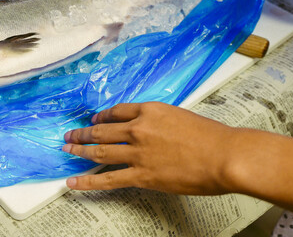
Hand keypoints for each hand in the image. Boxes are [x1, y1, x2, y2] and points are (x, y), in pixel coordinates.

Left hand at [62, 102, 233, 194]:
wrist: (225, 155)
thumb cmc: (212, 137)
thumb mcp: (181, 116)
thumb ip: (160, 121)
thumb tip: (150, 130)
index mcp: (149, 110)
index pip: (116, 111)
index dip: (101, 117)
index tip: (94, 121)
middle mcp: (138, 128)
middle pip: (101, 130)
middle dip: (82, 133)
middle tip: (70, 135)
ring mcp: (137, 152)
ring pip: (99, 152)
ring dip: (79, 151)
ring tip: (67, 151)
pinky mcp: (141, 175)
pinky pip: (107, 179)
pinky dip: (87, 182)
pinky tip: (73, 182)